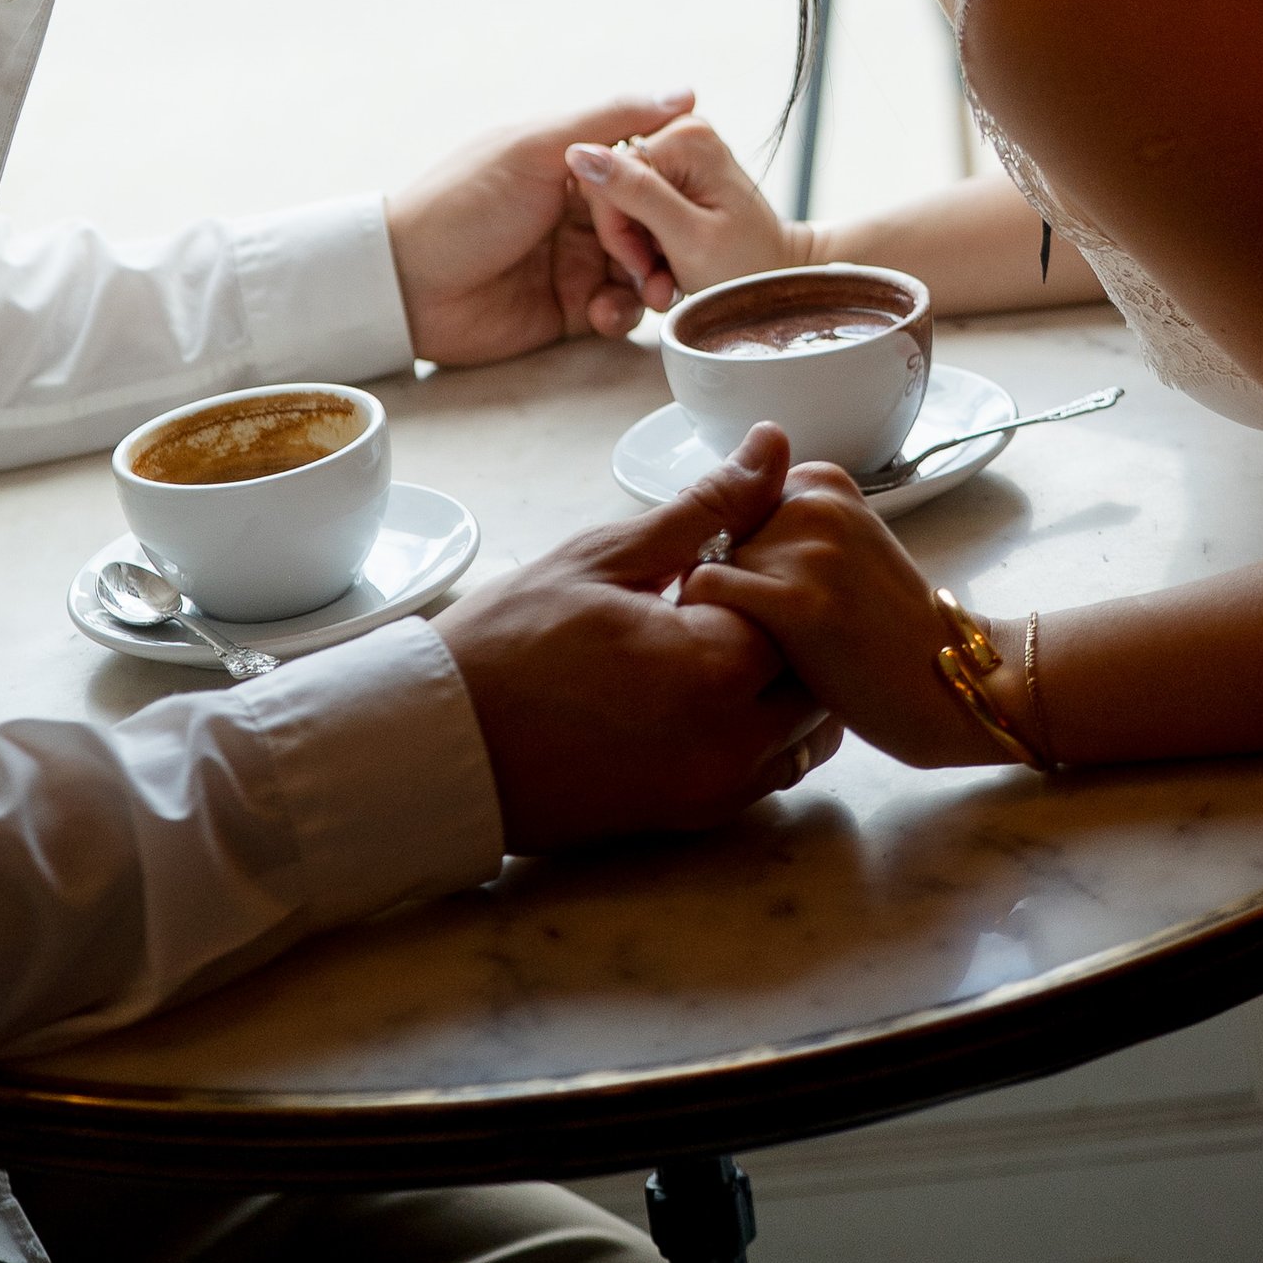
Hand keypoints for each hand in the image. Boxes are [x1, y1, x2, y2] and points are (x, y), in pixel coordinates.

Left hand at [388, 93, 695, 364]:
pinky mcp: (568, 309)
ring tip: (648, 295)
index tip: (686, 204)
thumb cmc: (464, 204)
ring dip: (650, 281)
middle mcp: (576, 208)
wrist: (405, 285)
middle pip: (647, 222)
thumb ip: (609, 120)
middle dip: (664, 243)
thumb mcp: (535, 149)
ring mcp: (573, 259)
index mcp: (569, 162)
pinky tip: (604, 316)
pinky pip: (616, 310)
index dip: (664, 187)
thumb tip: (685, 93)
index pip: (641, 168)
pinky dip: (621, 313)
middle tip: (668, 263)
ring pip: (639, 269)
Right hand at [437, 426, 841, 850]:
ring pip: (805, 730)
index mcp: (712, 667)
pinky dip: (763, 727)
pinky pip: (771, 769)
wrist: (444, 748)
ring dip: (785, 681)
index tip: (727, 545)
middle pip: (818, 674)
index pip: (801, 605)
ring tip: (721, 638)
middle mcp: (730, 741)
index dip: (774, 564)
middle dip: (792, 627)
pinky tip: (708, 686)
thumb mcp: (607, 556)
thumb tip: (774, 445)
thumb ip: (706, 507)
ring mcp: (715, 788)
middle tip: (730, 589)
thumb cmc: (510, 641)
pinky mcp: (696, 816)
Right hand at [563, 112, 808, 313]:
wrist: (776, 280)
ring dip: (637, 247)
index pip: (608, 173)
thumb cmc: (746, 268)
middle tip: (657, 275)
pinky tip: (668, 263)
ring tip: (667, 275)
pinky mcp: (674, 173)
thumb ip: (636, 193)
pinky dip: (646, 242)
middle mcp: (680, 132)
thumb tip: (579, 152)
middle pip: (611, 185)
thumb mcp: (688, 237)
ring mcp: (678, 152)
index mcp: (685, 137)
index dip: (615, 228)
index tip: (645, 265)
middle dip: (628, 239)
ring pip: (619, 200)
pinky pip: (634, 205)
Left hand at [681, 467, 1015, 768]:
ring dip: (719, 612)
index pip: (728, 508)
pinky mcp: (797, 601)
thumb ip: (778, 526)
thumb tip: (697, 530)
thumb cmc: (884, 630)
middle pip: (712, 535)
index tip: (781, 598)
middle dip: (729, 585)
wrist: (952, 680)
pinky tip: (758, 659)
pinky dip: (709, 628)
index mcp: (821, 481)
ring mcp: (807, 547)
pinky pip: (705, 593)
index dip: (738, 561)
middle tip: (781, 631)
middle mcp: (811, 498)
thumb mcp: (837, 551)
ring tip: (777, 648)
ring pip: (704, 565)